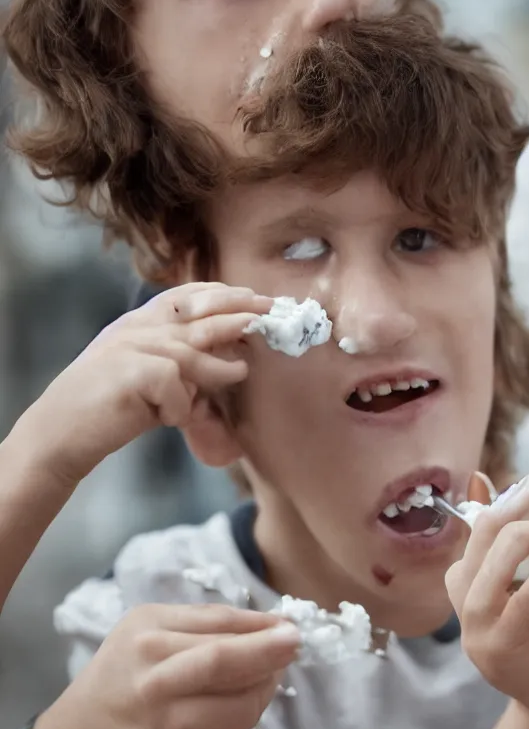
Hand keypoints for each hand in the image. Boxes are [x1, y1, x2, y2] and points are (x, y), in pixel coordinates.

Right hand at [32, 282, 271, 482]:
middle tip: (268, 314)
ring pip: (192, 350)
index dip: (221, 293)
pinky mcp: (131, 373)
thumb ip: (184, 363)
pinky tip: (171, 419)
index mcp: (138, 321)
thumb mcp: (151, 376)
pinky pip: (174, 385)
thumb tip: (234, 357)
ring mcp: (131, 346)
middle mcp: (135, 327)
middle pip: (198, 314)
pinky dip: (179, 406)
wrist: (59, 435)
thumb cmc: (111, 407)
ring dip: (221, 365)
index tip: (252, 296)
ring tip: (241, 372)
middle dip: (239, 312)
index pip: (185, 295)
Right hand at [35, 604, 300, 728]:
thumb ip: (206, 622)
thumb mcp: (151, 627)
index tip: (291, 626)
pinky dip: (240, 718)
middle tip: (295, 645)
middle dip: (269, 653)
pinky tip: (245, 701)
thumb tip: (271, 623)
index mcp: (150, 633)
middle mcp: (152, 676)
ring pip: (232, 709)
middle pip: (223, 662)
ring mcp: (159, 720)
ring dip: (263, 691)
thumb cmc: (122, 667)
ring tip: (270, 677)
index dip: (263, 626)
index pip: (220, 624)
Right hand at [446, 473, 528, 728]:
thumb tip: (520, 497)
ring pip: (492, 560)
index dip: (503, 503)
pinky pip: (521, 599)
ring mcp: (479, 629)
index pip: (475, 534)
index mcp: (468, 592)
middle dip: (515, 506)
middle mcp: (465, 608)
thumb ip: (522, 554)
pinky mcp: (504, 646)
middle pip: (480, 538)